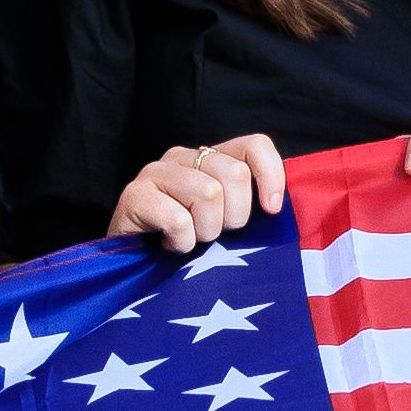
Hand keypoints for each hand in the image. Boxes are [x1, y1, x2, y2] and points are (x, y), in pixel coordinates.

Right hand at [105, 140, 287, 252]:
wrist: (132, 264)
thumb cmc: (187, 243)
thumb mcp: (225, 219)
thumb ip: (249, 204)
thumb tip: (277, 206)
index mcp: (210, 157)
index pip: (255, 145)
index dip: (270, 176)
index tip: (271, 210)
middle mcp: (183, 157)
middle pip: (235, 175)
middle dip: (233, 216)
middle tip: (213, 234)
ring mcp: (156, 172)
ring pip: (209, 194)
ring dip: (205, 231)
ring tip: (190, 240)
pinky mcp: (134, 195)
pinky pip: (178, 219)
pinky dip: (181, 242)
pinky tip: (169, 245)